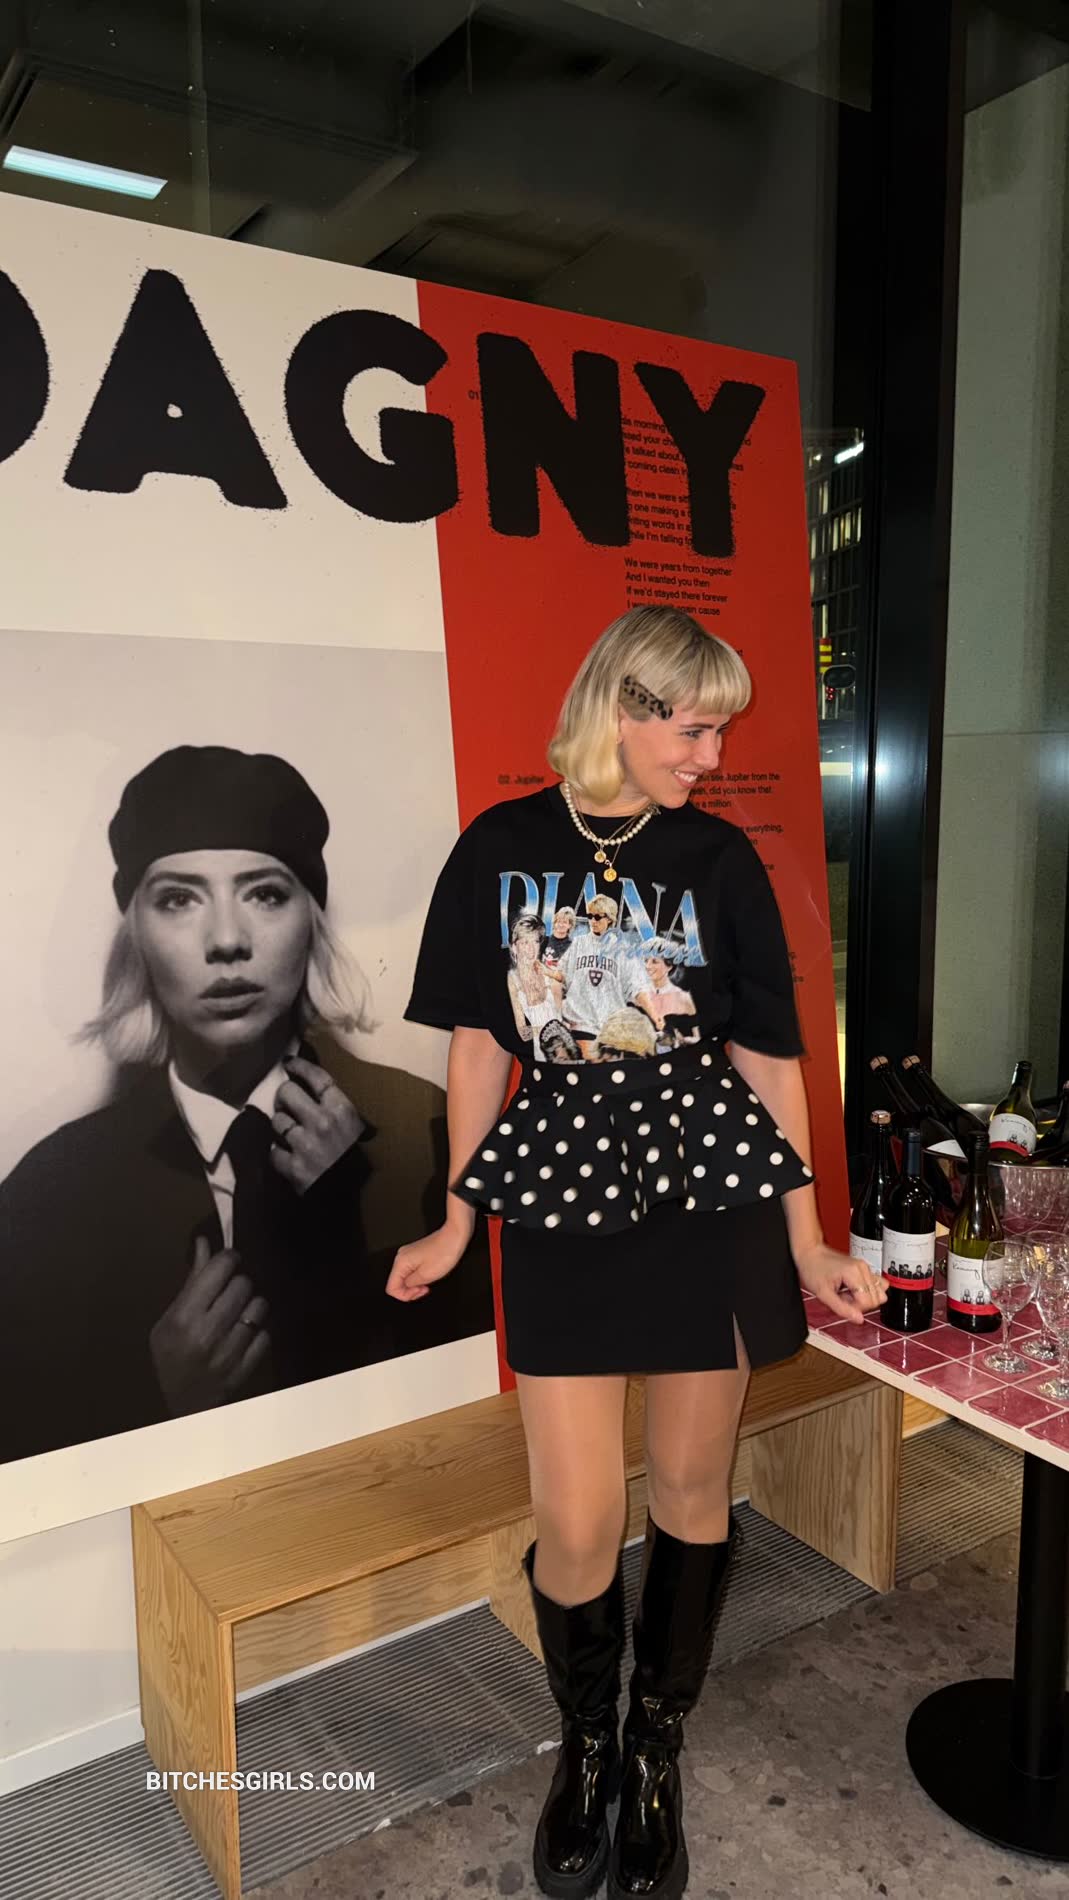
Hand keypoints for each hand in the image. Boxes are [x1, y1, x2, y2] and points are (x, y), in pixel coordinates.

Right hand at [149, 1235, 272, 1413]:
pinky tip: (245, 1333)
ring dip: (251, 1305)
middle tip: (230, 1290)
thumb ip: (191, 1281)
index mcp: (184, 1317)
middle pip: (243, 1284)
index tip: (228, 1260)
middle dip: (239, 1282)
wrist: (183, 1405)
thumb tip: (204, 1243)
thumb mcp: (169, 1319)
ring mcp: (230, 1351)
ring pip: (259, 1306)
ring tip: (239, 1312)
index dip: (228, 1258)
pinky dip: (258, 1330)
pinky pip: (266, 1333)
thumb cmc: (171, 1357)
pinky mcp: (247, 1366)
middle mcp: (208, 1332)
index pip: (220, 1269)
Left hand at [270, 1055, 363, 1192]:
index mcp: (342, 1110)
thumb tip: (313, 1089)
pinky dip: (278, 1152)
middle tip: (285, 1103)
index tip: (288, 1063)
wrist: (350, 1199)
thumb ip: (337, 1109)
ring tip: (288, 1133)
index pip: (317, 1077)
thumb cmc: (356, 1161)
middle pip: (288, 1093)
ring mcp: (304, 1144)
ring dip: (280, 1126)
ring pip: (277, 1121)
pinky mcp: (292, 1165)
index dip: (300, 1066)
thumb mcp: (356, 1128)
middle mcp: (321, 1122)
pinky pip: (273, 1150)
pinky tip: (287, 1155)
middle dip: (283, 1096)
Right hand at [386, 1224, 469, 1301]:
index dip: (405, 1295)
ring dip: (416, 1284)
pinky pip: (412, 1271)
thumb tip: (406, 1287)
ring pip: (405, 1278)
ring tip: (429, 1281)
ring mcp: (409, 1255)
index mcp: (401, 1262)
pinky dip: (419, 1277)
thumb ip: (411, 1284)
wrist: (454, 1236)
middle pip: (397, 1283)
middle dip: (411, 1290)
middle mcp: (402, 1257)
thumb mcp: (426, 1275)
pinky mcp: (416, 1254)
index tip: (417, 1292)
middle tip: (424, 1288)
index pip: (391, 1288)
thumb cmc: (444, 1251)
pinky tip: (429, 1275)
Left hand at [793, 1239, 888, 1323]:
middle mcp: (863, 1269)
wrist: (810, 1254)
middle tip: (843, 1297)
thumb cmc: (813, 1269)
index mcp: (854, 1273)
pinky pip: (877, 1285)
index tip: (842, 1302)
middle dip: (860, 1304)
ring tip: (848, 1293)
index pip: (868, 1302)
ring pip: (880, 1293)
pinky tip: (853, 1290)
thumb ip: (842, 1309)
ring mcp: (865, 1268)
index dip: (856, 1308)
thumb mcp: (823, 1293)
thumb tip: (859, 1319)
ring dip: (864, 1298)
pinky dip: (867, 1292)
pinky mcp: (864, 1269)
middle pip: (876, 1299)